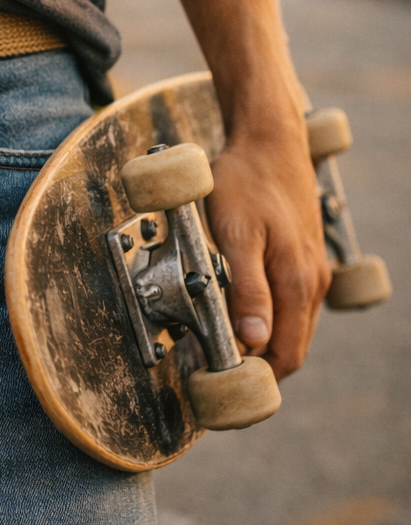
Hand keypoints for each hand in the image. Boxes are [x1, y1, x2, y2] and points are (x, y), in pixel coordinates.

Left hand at [205, 127, 331, 378]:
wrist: (268, 140)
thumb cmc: (245, 182)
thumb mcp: (235, 234)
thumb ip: (246, 288)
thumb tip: (254, 339)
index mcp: (297, 283)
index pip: (286, 354)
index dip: (257, 377)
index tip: (223, 385)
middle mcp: (310, 282)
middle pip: (290, 345)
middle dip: (257, 363)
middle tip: (214, 369)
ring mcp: (309, 268)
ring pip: (289, 323)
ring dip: (260, 337)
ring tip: (220, 340)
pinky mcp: (300, 255)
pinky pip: (288, 300)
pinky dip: (267, 314)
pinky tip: (239, 307)